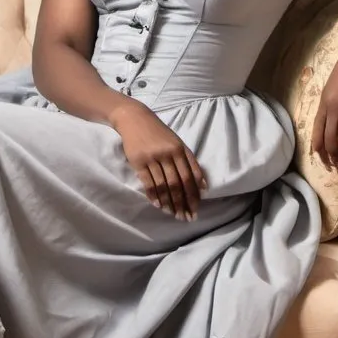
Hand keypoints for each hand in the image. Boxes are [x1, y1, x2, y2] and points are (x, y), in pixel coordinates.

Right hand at [109, 100, 206, 219]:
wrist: (134, 119)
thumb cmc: (159, 133)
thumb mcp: (177, 143)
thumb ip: (190, 162)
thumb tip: (202, 186)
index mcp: (181, 150)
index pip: (190, 177)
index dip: (194, 196)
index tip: (196, 210)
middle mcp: (168, 154)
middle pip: (178, 184)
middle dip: (183, 203)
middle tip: (186, 218)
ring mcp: (153, 158)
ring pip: (164, 185)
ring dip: (169, 203)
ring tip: (173, 214)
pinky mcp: (139, 161)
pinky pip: (148, 182)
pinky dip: (154, 195)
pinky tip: (158, 205)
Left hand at [309, 32, 337, 171]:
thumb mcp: (334, 87)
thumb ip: (332, 103)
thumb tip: (333, 119)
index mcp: (323, 102)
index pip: (316, 130)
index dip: (318, 146)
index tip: (320, 159)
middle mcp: (331, 106)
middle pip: (328, 136)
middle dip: (330, 155)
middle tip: (336, 168)